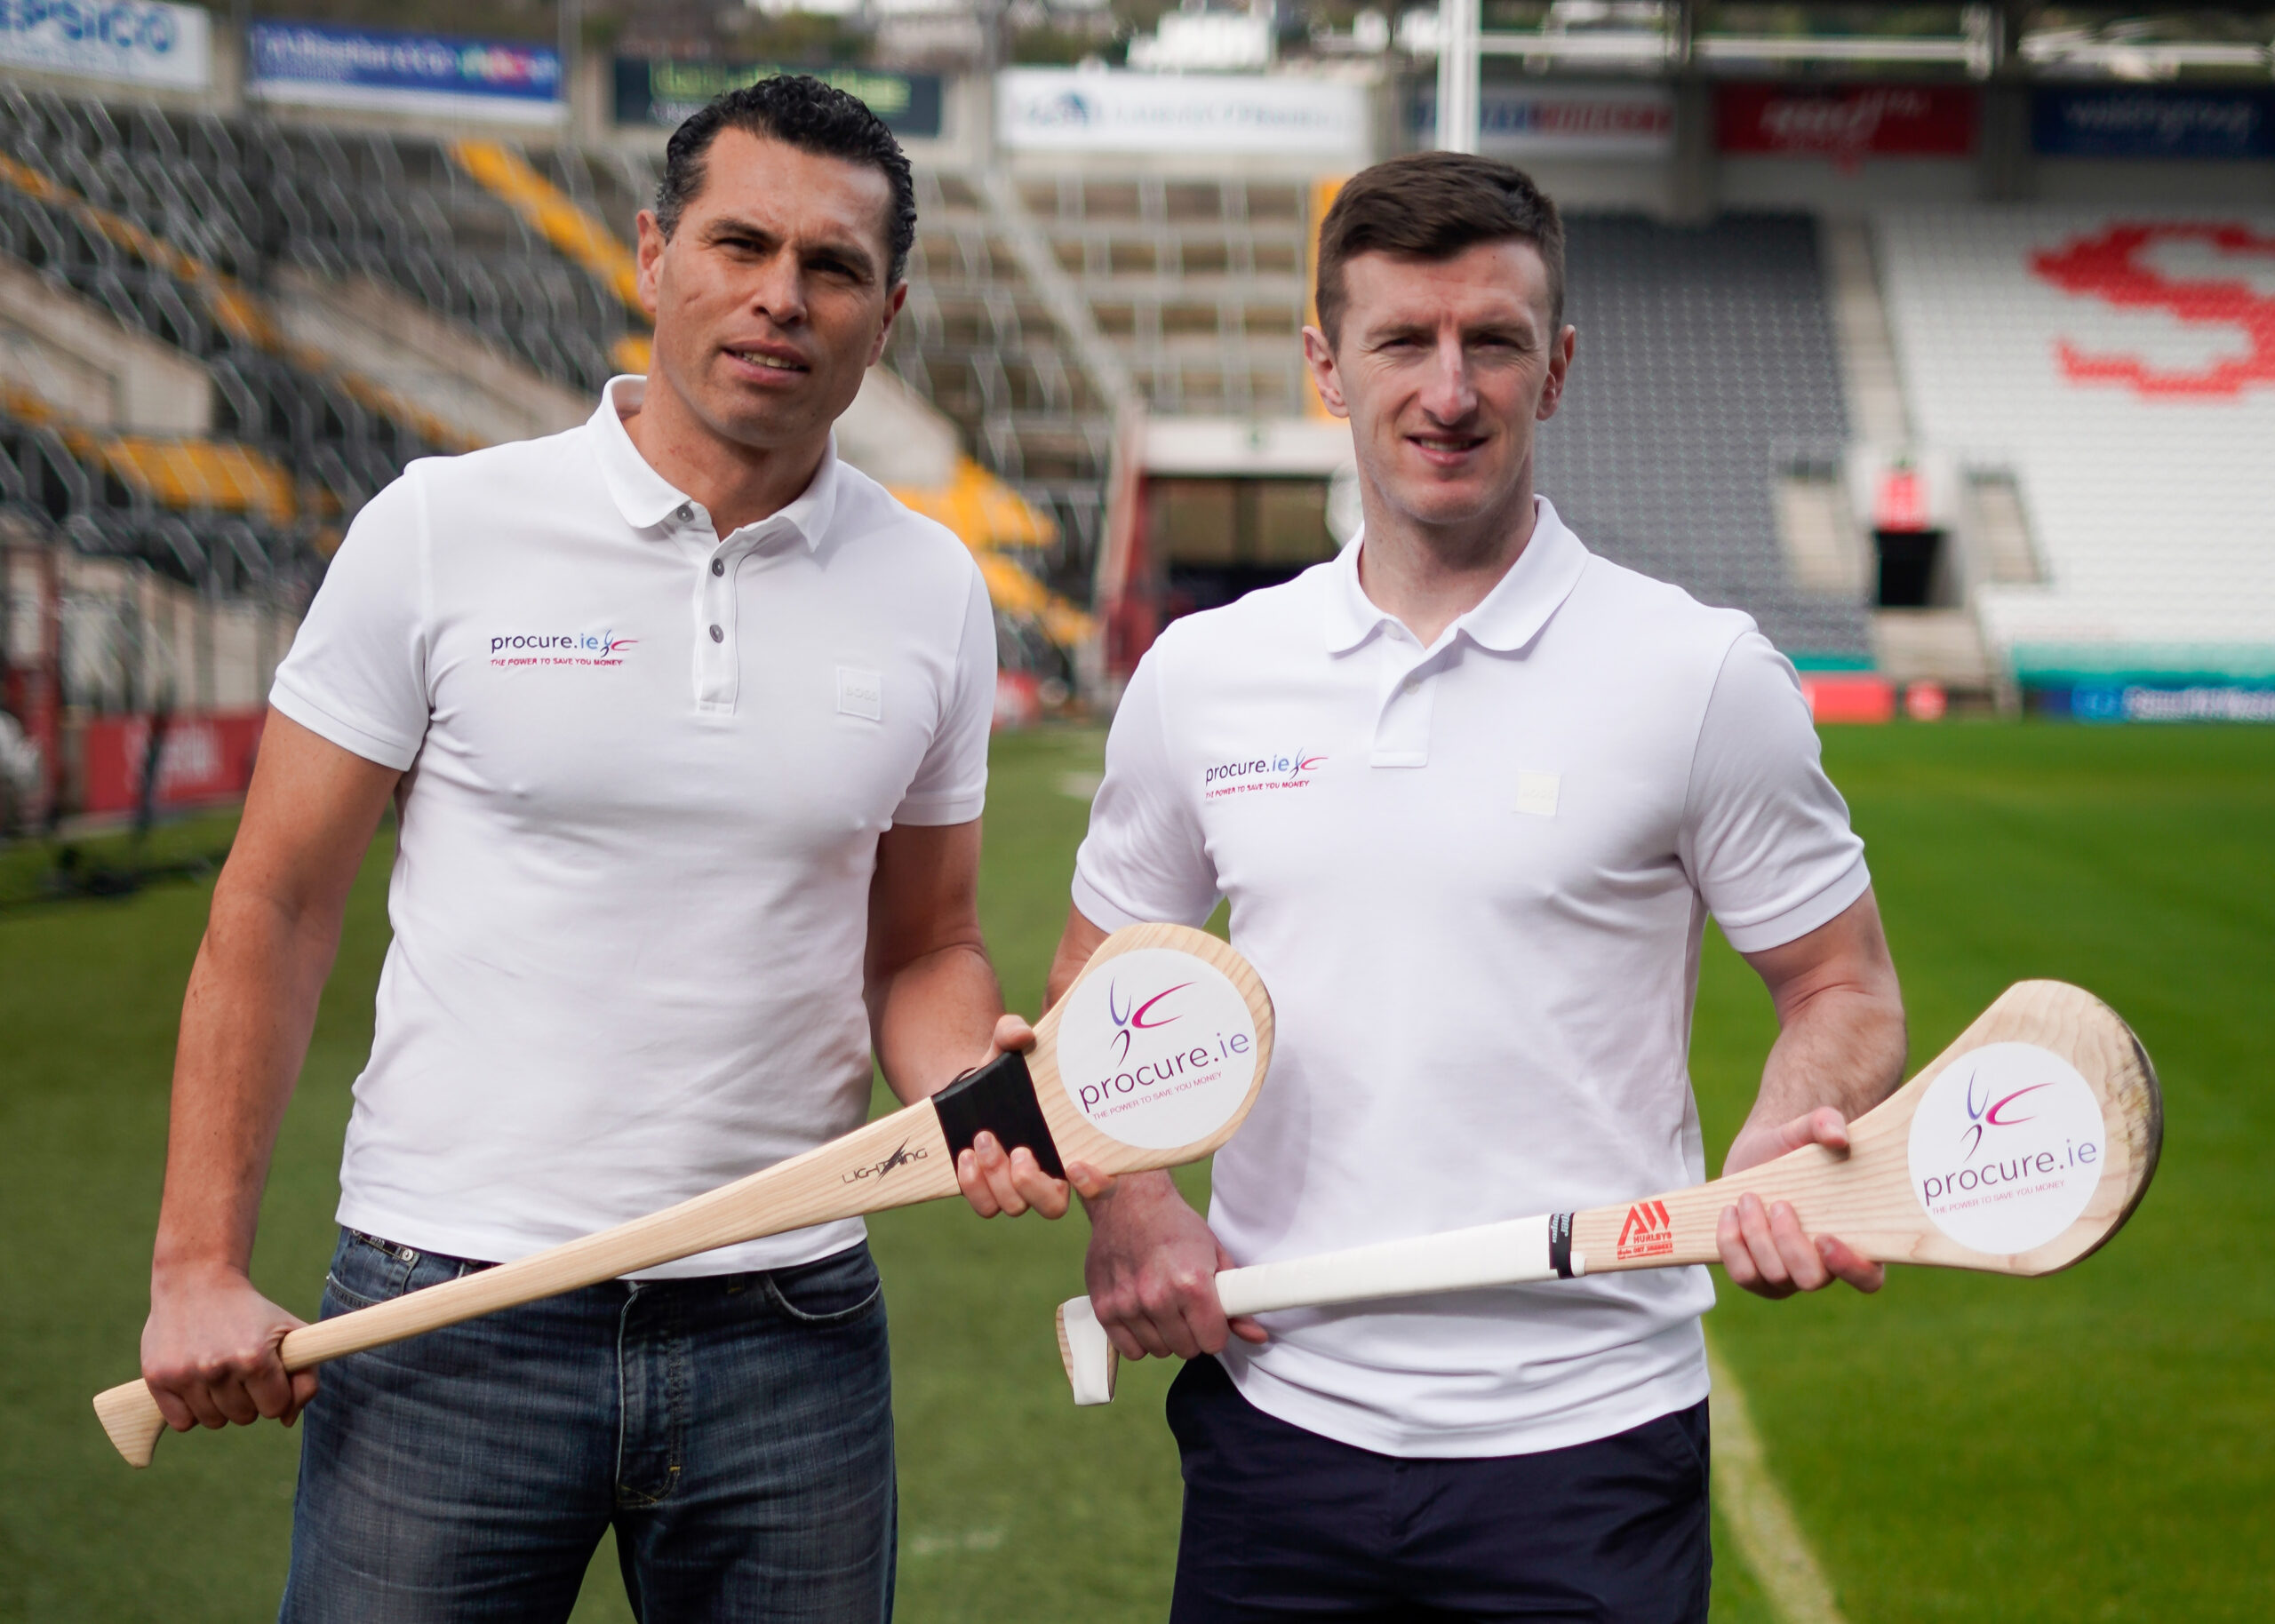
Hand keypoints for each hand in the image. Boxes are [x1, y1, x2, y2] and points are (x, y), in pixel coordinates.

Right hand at [141, 1261, 318, 1432]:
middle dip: (248, 1399)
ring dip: (219, 1406)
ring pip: (212, 1422)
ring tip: (218, 1372)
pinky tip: (196, 1383)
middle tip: (240, 1369)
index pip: (274, 1408)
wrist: (197, 1282)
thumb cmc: (251, 1312)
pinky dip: (191, 1411)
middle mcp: (217, 1368)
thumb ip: (305, 1376)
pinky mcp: (157, 1379)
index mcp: (254, 1358)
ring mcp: (185, 1374)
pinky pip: (182, 1422)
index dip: (275, 1394)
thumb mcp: (291, 1332)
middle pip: (243, 1418)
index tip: (268, 1375)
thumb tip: (287, 1421)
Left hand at [952, 1014, 1111, 1218]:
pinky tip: (965, 1156)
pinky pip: (985, 1206)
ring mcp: (1017, 1190)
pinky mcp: (987, 1194)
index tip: (1075, 1163)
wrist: (966, 1093)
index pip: (1102, 1184)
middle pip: (1053, 1206)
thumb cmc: (1004, 1073)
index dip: (1096, 1184)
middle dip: (1032, 1184)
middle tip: (1020, 1150)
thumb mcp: (1006, 1049)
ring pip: (1015, 1206)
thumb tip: (1021, 1034)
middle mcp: (1050, 1178)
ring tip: (981, 1138)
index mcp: (1073, 1149)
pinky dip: (973, 1185)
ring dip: (996, 1175)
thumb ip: (1013, 1033)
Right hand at [1083, 1170, 1266, 1361]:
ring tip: (1162, 1306)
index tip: (1210, 1317)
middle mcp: (1158, 1297)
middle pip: (1187, 1349)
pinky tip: (1143, 1315)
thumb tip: (1257, 1337)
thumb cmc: (1175, 1226)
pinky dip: (1138, 1339)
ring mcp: (1128, 1304)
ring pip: (1158, 1351)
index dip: (1215, 1330)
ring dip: (1165, 1335)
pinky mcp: (1104, 1308)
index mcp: (1192, 1284)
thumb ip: (1235, 1300)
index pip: (1212, 1342)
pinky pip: (1130, 1350)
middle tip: (1186, 1308)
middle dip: (1192, 1333)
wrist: (1129, 1201)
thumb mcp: (1215, 1255)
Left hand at [1717, 1106, 1884, 1298]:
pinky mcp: (1756, 1272)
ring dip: (1755, 1237)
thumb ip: (1826, 1123)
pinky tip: (1729, 1211)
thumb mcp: (1809, 1127)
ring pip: (1773, 1277)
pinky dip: (1731, 1244)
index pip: (1868, 1278)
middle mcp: (1825, 1267)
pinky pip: (1743, 1275)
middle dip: (1788, 1242)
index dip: (1850, 1268)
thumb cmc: (1796, 1144)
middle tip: (1778, 1203)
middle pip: (1810, 1280)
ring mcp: (1788, 1274)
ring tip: (1748, 1197)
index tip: (1823, 1237)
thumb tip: (1838, 1136)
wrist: (1761, 1153)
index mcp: (1857, 1240)